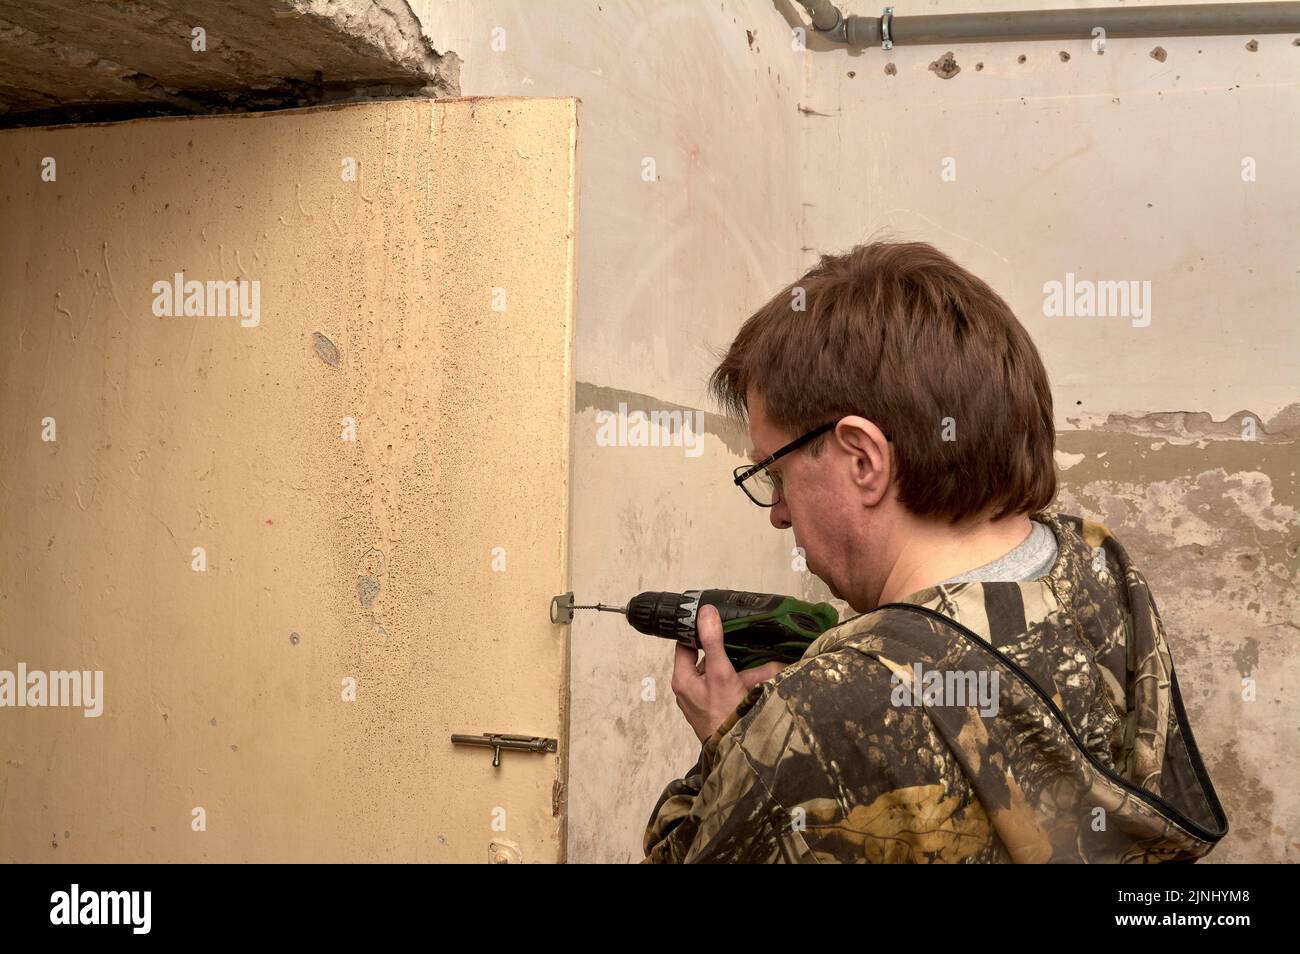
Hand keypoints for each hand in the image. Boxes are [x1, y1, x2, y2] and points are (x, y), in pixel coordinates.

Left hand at [671, 605, 789, 742]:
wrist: (737, 753)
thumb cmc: (723, 716)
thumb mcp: (720, 673)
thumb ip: (713, 642)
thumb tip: (705, 612)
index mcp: (683, 679)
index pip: (685, 644)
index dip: (697, 630)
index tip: (712, 617)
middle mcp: (691, 689)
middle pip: (709, 658)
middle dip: (729, 649)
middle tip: (743, 635)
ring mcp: (707, 699)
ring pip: (726, 673)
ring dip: (745, 666)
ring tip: (764, 656)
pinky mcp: (721, 708)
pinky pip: (734, 687)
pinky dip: (750, 681)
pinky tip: (770, 673)